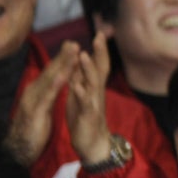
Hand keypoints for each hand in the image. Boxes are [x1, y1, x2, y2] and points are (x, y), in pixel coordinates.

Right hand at [5, 42, 78, 165]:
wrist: (18, 149)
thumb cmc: (32, 129)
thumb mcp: (42, 108)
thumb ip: (47, 94)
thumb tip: (53, 83)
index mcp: (37, 91)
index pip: (51, 73)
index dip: (61, 59)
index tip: (73, 46)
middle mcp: (33, 92)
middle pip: (50, 71)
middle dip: (62, 56)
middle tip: (74, 42)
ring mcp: (33, 100)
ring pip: (49, 79)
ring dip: (61, 65)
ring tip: (72, 52)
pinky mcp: (35, 111)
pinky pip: (47, 96)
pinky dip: (56, 84)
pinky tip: (65, 75)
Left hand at [66, 31, 111, 165]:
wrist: (93, 144)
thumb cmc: (85, 118)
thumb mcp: (82, 95)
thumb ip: (82, 79)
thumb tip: (80, 63)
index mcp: (93, 87)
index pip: (99, 65)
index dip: (100, 50)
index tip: (100, 33)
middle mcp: (96, 92)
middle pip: (101, 69)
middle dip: (100, 53)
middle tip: (99, 36)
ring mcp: (93, 103)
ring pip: (93, 83)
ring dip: (88, 68)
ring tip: (83, 55)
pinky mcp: (88, 116)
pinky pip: (85, 103)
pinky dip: (81, 94)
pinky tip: (77, 86)